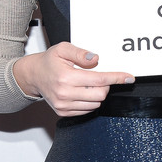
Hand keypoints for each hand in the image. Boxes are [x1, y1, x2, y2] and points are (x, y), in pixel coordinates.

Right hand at [13, 42, 133, 116]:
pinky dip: (90, 101)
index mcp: (66, 77)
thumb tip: (95, 59)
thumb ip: (81, 53)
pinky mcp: (63, 112)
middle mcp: (65, 94)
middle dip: (105, 85)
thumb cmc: (49, 61)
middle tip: (98, 76)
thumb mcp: (63, 49)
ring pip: (95, 103)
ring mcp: (63, 105)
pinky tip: (82, 91)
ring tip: (86, 83)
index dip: (117, 78)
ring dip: (97, 93)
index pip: (100, 79)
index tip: (128, 78)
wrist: (33, 75)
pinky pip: (87, 110)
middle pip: (100, 94)